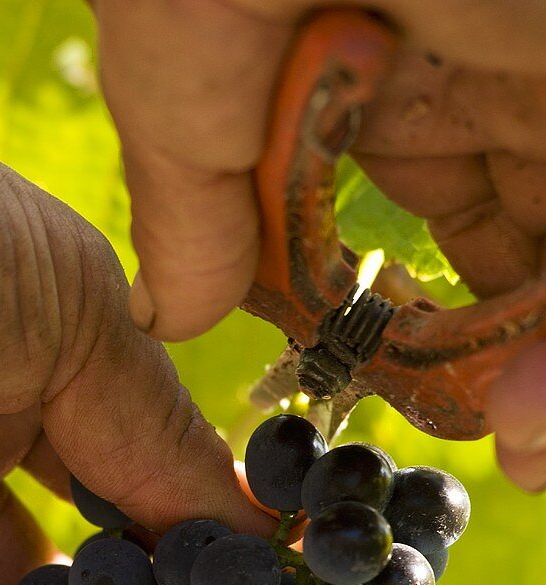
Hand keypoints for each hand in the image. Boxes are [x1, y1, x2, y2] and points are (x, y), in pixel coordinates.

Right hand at [94, 0, 545, 488]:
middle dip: (481, 355)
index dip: (383, 326)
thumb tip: (166, 314)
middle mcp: (476, 69)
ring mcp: (543, 69)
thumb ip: (184, 187)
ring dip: (534, 364)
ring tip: (521, 445)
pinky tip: (536, 413)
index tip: (380, 398)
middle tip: (485, 442)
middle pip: (499, 245)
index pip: (382, 223)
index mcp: (367, 71)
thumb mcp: (183, 50)